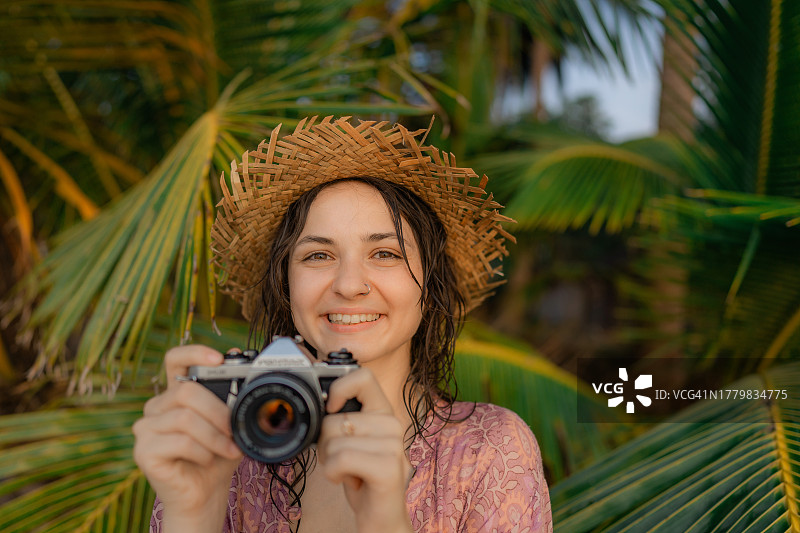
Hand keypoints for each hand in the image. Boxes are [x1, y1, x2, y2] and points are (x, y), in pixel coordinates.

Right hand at [132, 345, 242, 529]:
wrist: (205, 494)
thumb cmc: (216, 456)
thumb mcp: (230, 423)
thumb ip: (231, 395)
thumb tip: (240, 359)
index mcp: (175, 394)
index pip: (175, 359)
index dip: (194, 352)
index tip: (219, 358)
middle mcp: (156, 407)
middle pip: (186, 390)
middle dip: (218, 410)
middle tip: (233, 429)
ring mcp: (145, 429)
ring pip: (185, 418)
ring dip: (214, 436)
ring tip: (227, 449)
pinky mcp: (143, 451)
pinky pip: (179, 442)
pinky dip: (202, 451)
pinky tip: (207, 460)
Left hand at [317, 368, 413, 532]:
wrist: (382, 517)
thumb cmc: (362, 478)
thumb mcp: (353, 441)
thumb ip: (344, 418)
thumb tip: (320, 401)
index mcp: (383, 412)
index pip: (363, 375)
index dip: (339, 387)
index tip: (331, 407)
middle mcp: (393, 424)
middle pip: (334, 418)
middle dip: (324, 443)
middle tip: (341, 460)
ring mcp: (393, 445)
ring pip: (334, 440)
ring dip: (330, 462)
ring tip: (348, 471)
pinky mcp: (388, 467)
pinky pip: (341, 458)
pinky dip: (334, 473)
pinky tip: (349, 481)